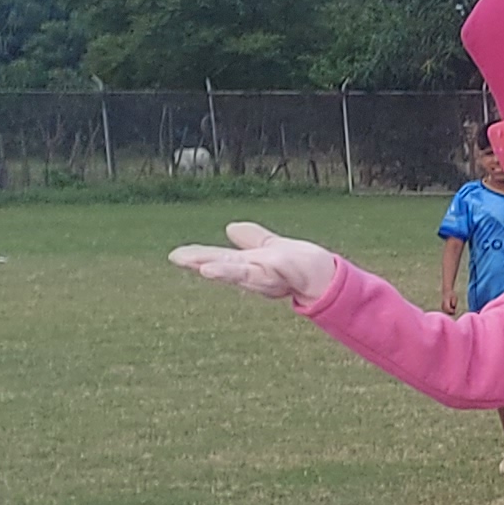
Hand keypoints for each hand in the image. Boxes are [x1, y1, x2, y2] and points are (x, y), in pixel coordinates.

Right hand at [171, 222, 342, 309]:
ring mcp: (267, 274)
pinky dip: (256, 268)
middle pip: (225, 265)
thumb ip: (251, 239)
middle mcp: (254, 271)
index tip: (175, 255)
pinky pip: (264, 270)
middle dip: (201, 261)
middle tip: (177, 257)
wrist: (327, 276)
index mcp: (248, 263)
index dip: (199, 256)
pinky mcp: (281, 272)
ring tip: (203, 269)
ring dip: (223, 270)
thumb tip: (230, 228)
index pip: (220, 258)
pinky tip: (242, 266)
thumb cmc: (300, 265)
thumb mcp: (271, 247)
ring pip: (241, 272)